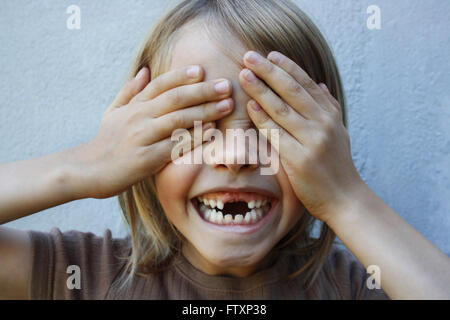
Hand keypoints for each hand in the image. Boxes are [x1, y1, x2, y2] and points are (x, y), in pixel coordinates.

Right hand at [70, 66, 233, 198]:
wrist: (87, 170)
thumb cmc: (105, 141)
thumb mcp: (113, 112)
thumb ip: (130, 91)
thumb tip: (145, 70)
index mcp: (134, 106)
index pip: (160, 84)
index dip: (181, 75)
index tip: (201, 70)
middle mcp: (139, 117)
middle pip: (175, 99)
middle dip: (203, 91)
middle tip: (226, 86)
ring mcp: (143, 137)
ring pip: (178, 119)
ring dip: (206, 111)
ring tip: (227, 105)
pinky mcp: (147, 159)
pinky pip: (176, 146)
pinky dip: (195, 137)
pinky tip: (212, 131)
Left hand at [239, 51, 362, 222]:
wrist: (344, 199)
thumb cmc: (337, 166)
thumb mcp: (339, 132)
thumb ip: (328, 106)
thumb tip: (319, 83)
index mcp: (330, 115)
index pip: (306, 84)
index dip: (288, 67)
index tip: (270, 54)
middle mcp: (323, 124)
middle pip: (292, 91)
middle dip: (269, 71)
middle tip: (249, 56)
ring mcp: (312, 140)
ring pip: (282, 109)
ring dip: (261, 89)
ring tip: (244, 74)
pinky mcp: (299, 159)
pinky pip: (276, 134)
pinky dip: (262, 118)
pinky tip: (250, 105)